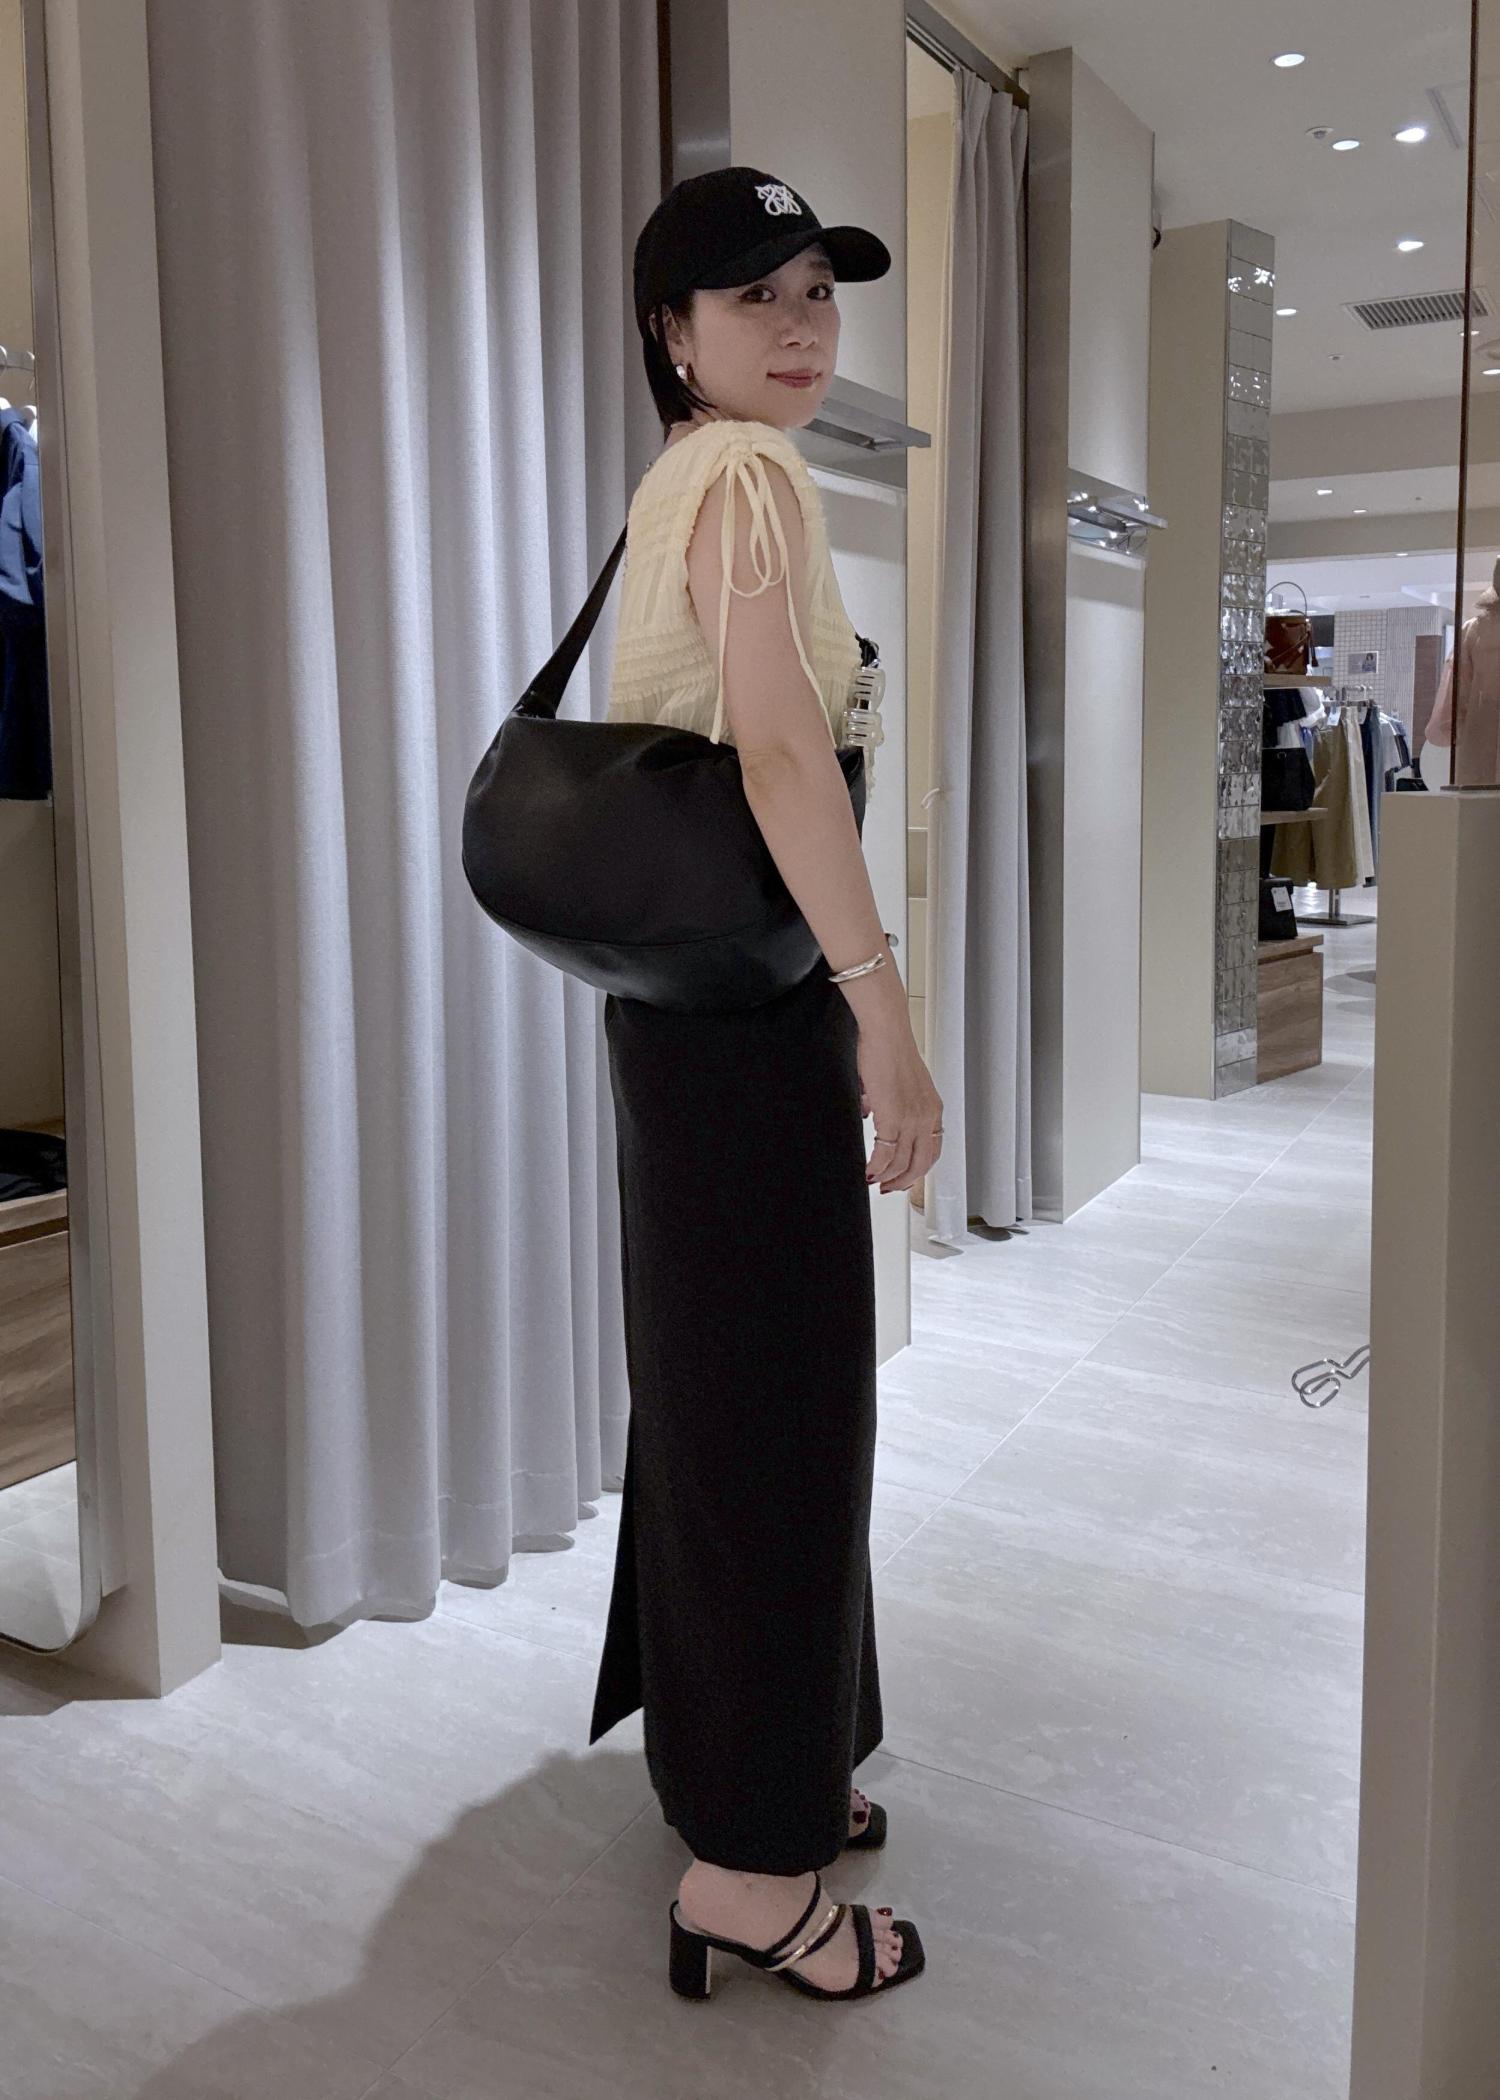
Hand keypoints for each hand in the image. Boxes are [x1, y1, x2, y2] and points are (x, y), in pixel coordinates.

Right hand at [856, 1022, 941, 1193]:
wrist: (886, 1033)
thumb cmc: (890, 1050)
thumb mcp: (898, 1083)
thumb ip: (889, 1103)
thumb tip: (870, 1113)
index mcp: (933, 1109)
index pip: (931, 1150)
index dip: (917, 1170)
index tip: (902, 1176)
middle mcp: (928, 1117)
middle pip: (921, 1164)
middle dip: (903, 1181)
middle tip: (887, 1187)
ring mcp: (913, 1119)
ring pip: (903, 1164)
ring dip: (887, 1177)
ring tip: (874, 1180)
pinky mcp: (893, 1117)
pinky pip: (886, 1154)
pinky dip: (876, 1166)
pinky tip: (868, 1169)